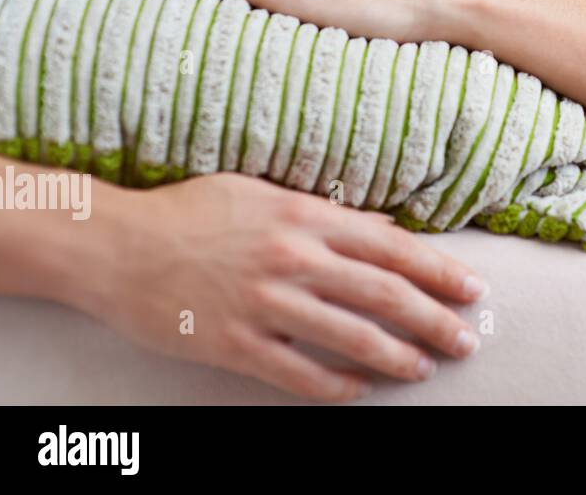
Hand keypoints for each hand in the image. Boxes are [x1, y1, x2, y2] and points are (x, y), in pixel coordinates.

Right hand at [77, 172, 487, 400]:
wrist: (114, 245)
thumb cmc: (192, 212)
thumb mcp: (264, 193)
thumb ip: (325, 212)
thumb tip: (383, 225)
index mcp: (305, 216)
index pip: (392, 246)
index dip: (438, 270)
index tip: (471, 288)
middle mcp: (292, 258)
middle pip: (383, 293)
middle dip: (434, 318)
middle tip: (466, 339)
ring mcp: (263, 303)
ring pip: (350, 336)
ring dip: (396, 356)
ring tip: (425, 367)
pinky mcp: (233, 343)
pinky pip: (297, 373)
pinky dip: (334, 386)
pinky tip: (359, 391)